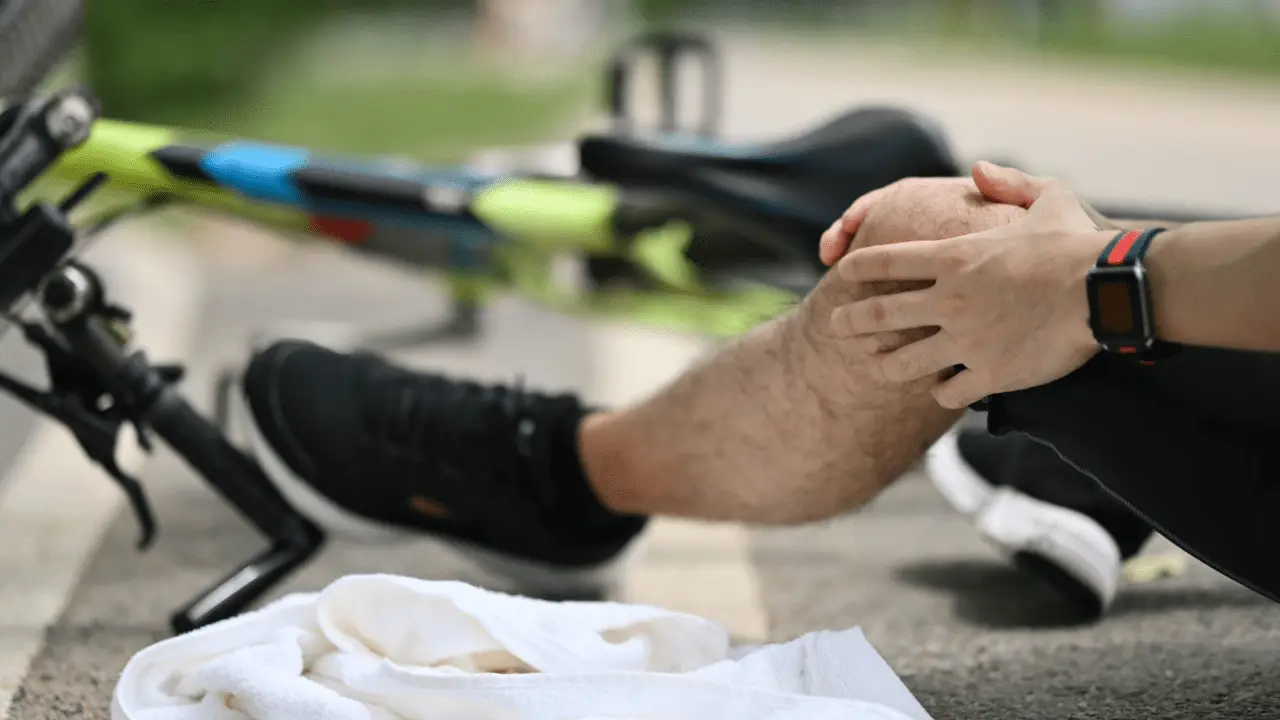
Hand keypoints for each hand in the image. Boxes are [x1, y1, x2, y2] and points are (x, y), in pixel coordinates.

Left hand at [829, 165, 1112, 408]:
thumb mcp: (1048, 196)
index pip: (884, 262)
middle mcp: (949, 300)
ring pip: (903, 362)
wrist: (1107, 291)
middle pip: (879, 315)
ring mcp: (965, 340)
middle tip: (835, 327)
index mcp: (954, 258)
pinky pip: (948, 392)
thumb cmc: (1080, 243)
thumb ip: (1008, 182)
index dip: (855, 267)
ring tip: (876, 368)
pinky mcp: (989, 373)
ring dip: (886, 365)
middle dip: (850, 322)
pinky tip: (941, 390)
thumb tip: (977, 170)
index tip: (840, 272)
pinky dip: (941, 392)